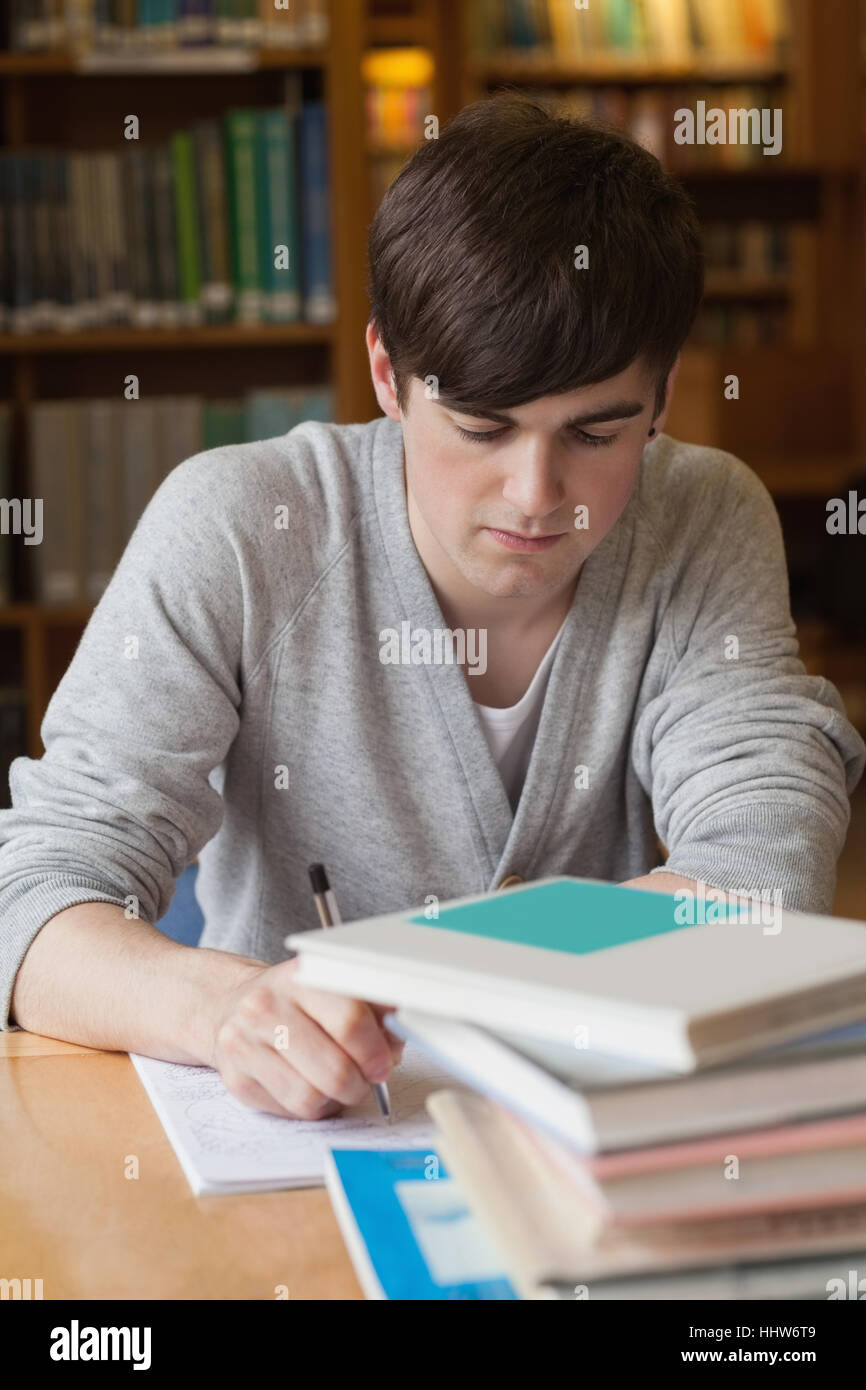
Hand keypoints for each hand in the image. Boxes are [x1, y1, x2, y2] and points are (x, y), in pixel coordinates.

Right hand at [209, 958, 404, 1118]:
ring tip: (339, 1084)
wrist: (232, 1004)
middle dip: (360, 1083)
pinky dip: (311, 1107)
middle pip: (333, 1070)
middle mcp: (266, 1007)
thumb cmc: (296, 1001)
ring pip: (311, 1098)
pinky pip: (289, 1111)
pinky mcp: (236, 1079)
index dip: (375, 1051)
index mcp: (300, 979)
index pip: (349, 1021)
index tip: (384, 1062)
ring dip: (336, 1099)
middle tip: (366, 1079)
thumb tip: (403, 1030)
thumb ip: (375, 1006)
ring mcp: (245, 1044)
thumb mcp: (335, 987)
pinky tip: (312, 1086)